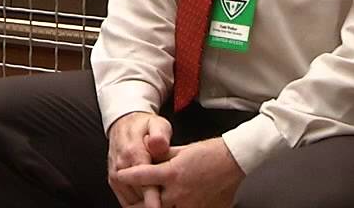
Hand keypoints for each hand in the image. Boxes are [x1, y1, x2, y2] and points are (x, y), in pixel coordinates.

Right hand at [107, 112, 170, 207]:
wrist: (124, 123)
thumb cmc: (144, 126)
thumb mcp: (157, 124)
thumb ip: (159, 135)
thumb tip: (159, 145)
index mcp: (133, 152)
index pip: (143, 181)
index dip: (151, 198)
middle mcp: (121, 166)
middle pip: (138, 195)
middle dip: (152, 203)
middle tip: (169, 205)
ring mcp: (116, 174)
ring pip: (131, 200)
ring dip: (144, 205)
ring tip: (161, 205)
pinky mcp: (114, 180)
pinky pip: (126, 200)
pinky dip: (137, 205)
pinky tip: (150, 203)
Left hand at [113, 138, 243, 207]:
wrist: (233, 161)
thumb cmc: (207, 152)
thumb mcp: (180, 150)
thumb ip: (161, 155)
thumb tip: (146, 151)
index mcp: (172, 173)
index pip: (142, 176)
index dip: (127, 176)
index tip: (120, 175)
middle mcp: (178, 191)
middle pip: (148, 204)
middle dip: (135, 205)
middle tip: (128, 202)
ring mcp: (189, 204)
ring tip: (147, 205)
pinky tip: (169, 205)